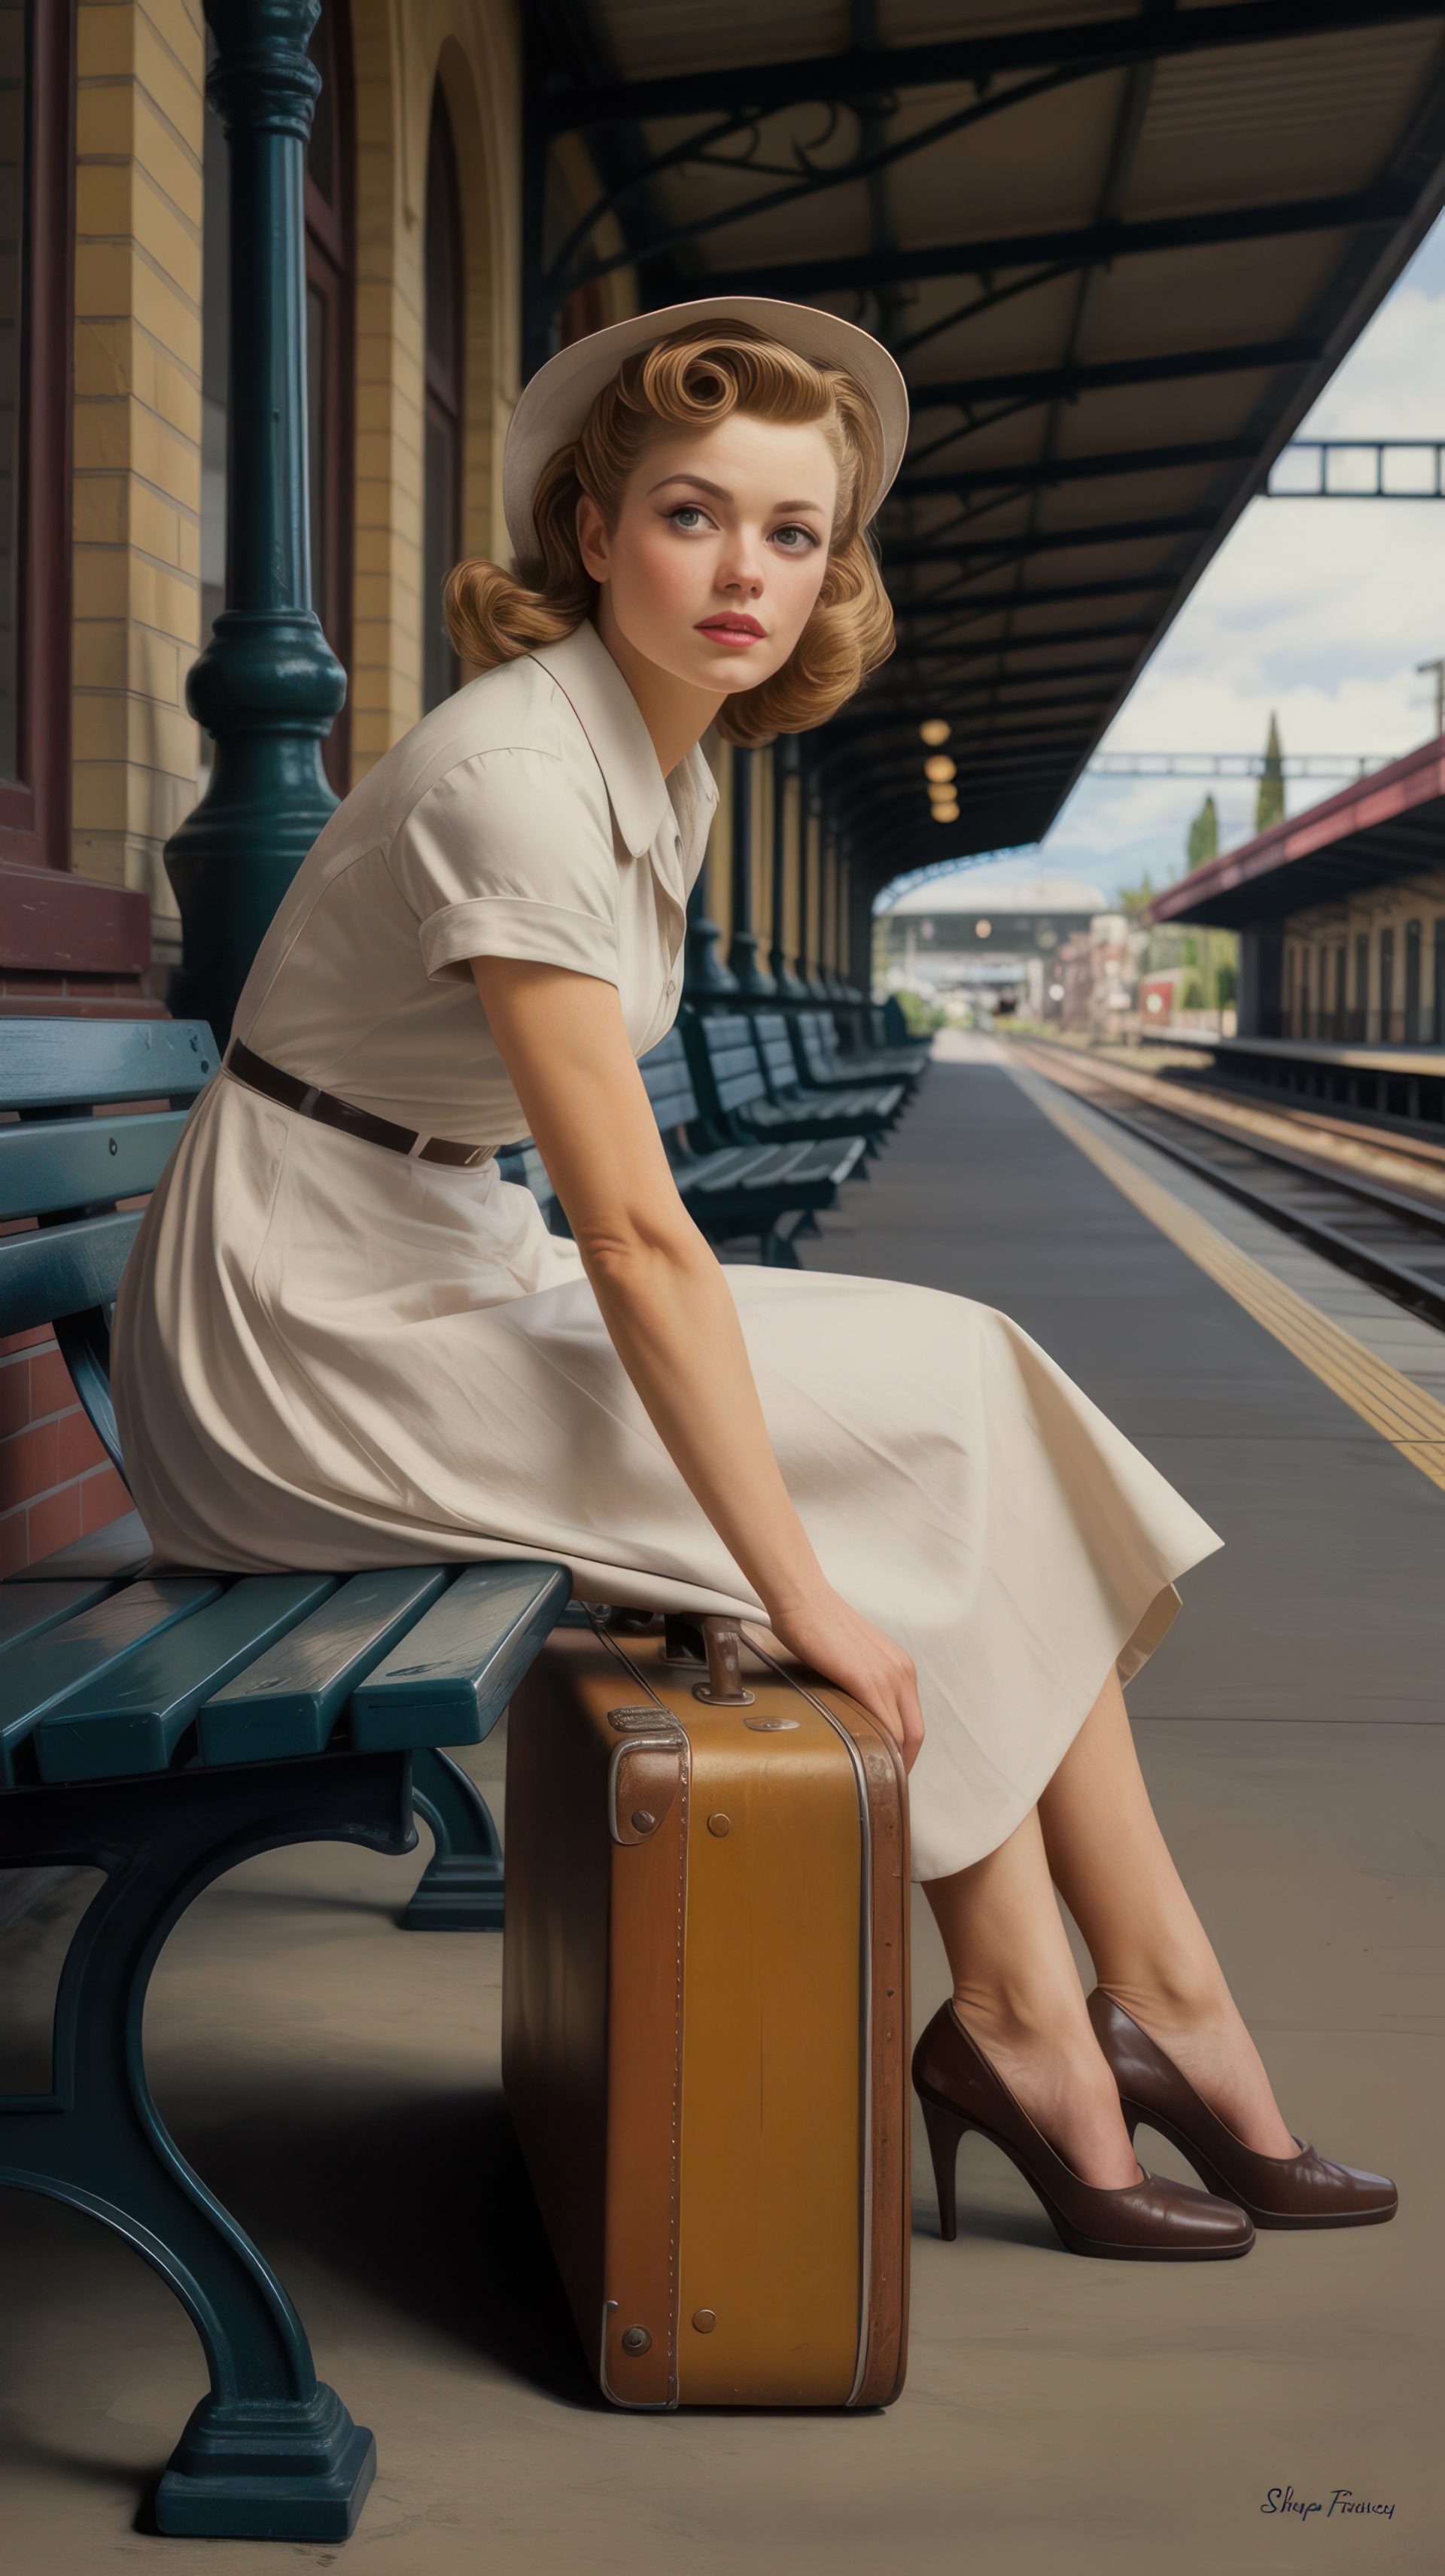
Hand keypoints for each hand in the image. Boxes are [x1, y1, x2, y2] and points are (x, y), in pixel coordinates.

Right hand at [750, 1581, 924, 1773]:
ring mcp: (886, 1677)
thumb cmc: (820, 1626)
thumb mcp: (855, 1659)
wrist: (804, 1600)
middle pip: (914, 1733)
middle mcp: (902, 1673)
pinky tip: (863, 1760)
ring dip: (889, 1759)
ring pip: (900, 1733)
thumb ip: (862, 1685)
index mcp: (901, 1669)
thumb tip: (853, 1715)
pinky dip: (877, 1746)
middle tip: (884, 1785)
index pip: (914, 1722)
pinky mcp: (865, 1680)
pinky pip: (881, 1722)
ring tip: (873, 1780)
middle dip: (903, 1763)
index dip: (905, 1751)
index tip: (889, 1768)